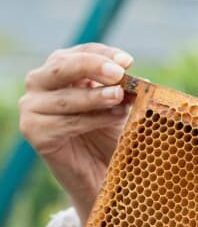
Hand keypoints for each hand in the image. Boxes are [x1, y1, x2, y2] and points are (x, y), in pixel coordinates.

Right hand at [19, 44, 134, 223]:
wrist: (103, 174)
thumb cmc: (111, 135)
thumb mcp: (120, 106)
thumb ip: (124, 90)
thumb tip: (137, 78)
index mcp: (61, 71)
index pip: (80, 52)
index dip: (103, 54)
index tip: (128, 61)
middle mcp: (40, 84)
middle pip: (62, 66)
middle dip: (92, 66)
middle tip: (119, 73)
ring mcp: (32, 108)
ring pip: (64, 97)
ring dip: (95, 96)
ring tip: (120, 98)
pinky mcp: (34, 133)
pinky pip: (64, 122)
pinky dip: (91, 119)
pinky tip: (114, 117)